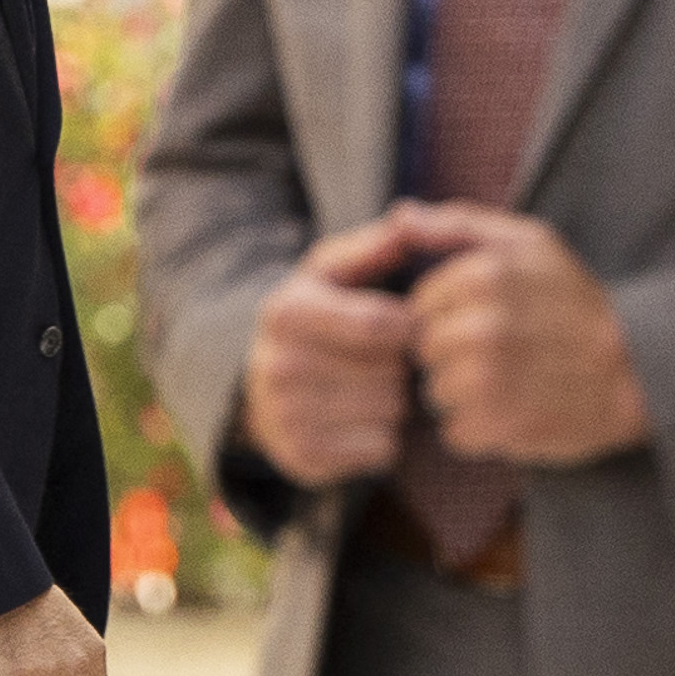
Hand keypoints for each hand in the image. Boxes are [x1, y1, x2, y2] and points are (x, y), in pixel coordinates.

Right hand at [239, 218, 419, 488]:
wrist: (265, 383)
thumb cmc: (318, 317)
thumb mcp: (334, 272)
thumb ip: (374, 245)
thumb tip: (407, 217)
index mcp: (286, 311)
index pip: (381, 325)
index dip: (409, 326)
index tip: (407, 325)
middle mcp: (277, 366)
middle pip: (389, 373)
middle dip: (399, 367)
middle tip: (382, 363)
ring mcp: (284, 417)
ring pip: (389, 414)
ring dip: (395, 404)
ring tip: (372, 389)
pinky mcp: (299, 458)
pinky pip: (380, 452)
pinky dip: (384, 439)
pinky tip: (363, 421)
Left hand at [394, 201, 647, 466]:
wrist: (639, 371)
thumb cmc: (578, 304)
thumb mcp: (531, 244)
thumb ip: (459, 224)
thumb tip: (399, 215)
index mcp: (483, 275)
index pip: (421, 306)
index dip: (450, 316)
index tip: (490, 320)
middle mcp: (482, 325)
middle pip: (425, 351)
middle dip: (453, 355)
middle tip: (504, 356)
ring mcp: (488, 379)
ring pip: (436, 392)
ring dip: (465, 395)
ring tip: (512, 383)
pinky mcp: (498, 426)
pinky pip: (456, 432)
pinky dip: (480, 430)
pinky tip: (515, 411)